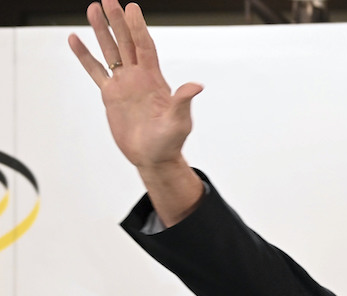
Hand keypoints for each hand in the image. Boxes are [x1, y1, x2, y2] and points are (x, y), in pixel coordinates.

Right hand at [68, 0, 202, 169]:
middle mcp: (138, 77)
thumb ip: (183, 102)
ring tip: (93, 8)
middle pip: (126, 42)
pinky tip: (75, 39)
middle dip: (118, 21)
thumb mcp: (179, 121)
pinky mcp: (111, 95)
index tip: (132, 8)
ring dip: (102, 31)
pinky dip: (85, 56)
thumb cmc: (170, 141)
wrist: (154, 156)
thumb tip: (196, 86)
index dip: (138, 28)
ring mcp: (124, 84)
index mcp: (154, 79)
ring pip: (110, 51)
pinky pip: (95, 71)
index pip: (145, 46)